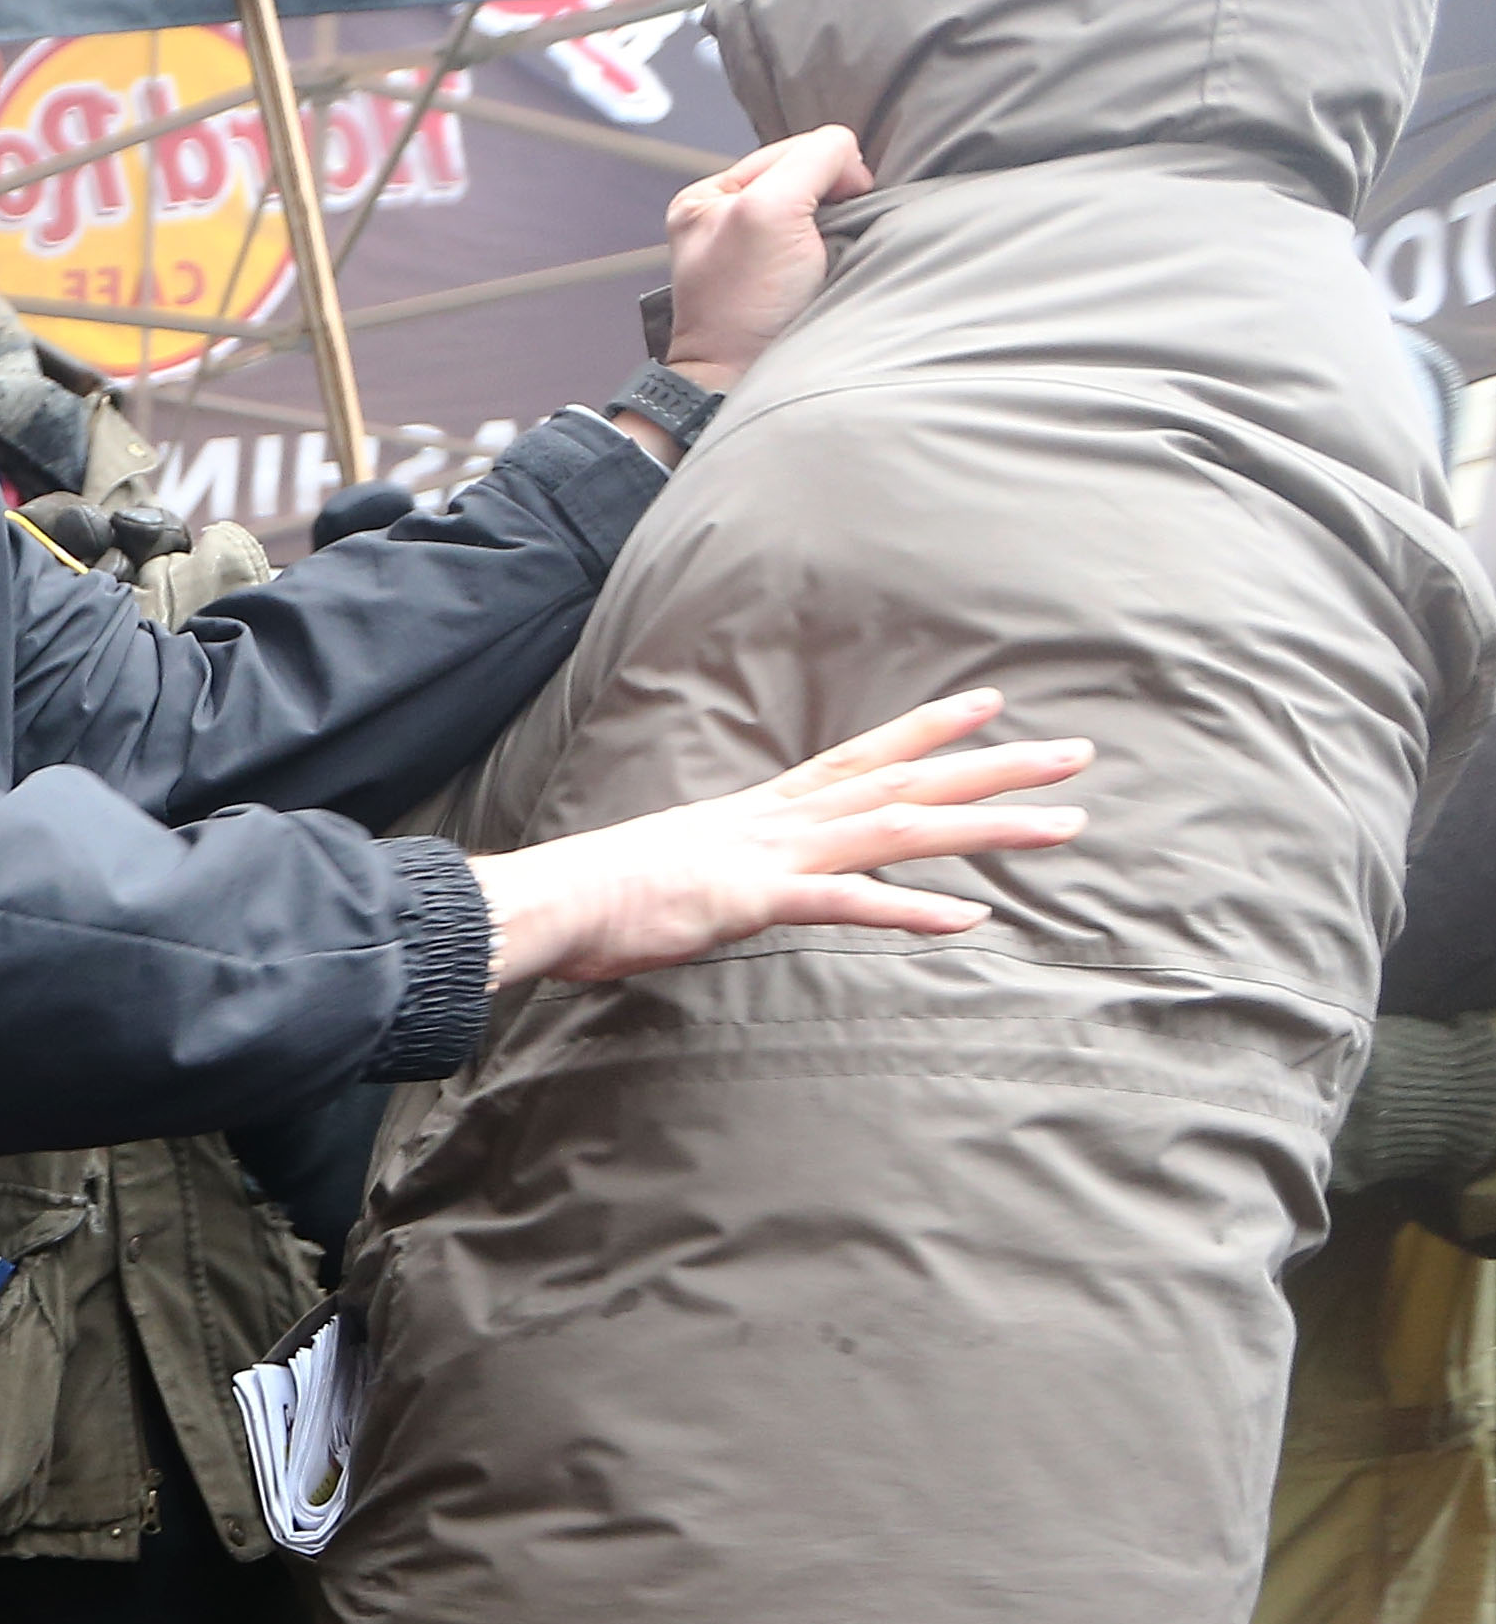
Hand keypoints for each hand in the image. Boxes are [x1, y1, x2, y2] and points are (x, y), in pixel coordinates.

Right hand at [471, 689, 1086, 989]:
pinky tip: (970, 917)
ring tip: (1063, 823)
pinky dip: (912, 909)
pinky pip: (847, 903)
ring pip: (900, 829)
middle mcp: (779, 820)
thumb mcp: (674, 872)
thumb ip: (720, 875)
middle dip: (997, 767)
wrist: (547, 901)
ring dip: (987, 826)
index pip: (861, 757)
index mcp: (760, 811)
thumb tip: (725, 889)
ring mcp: (771, 855)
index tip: (988, 706)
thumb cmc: (595, 896)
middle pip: (906, 783)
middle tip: (1077, 754)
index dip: (929, 732)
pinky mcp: (754, 900)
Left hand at [653, 122, 869, 391]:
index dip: (828, 168)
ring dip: (838, 224)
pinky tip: (830, 268)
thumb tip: (849, 158)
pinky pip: (823, 242)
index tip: (843, 203)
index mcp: (708, 196)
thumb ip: (813, 159)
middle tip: (828, 239)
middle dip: (832, 198)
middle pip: (807, 179)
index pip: (793, 149)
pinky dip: (837, 248)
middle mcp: (726, 218)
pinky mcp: (779, 280)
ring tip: (828, 256)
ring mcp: (753, 250)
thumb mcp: (770, 210)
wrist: (739, 383)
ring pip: (820, 210)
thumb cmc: (745, 304)